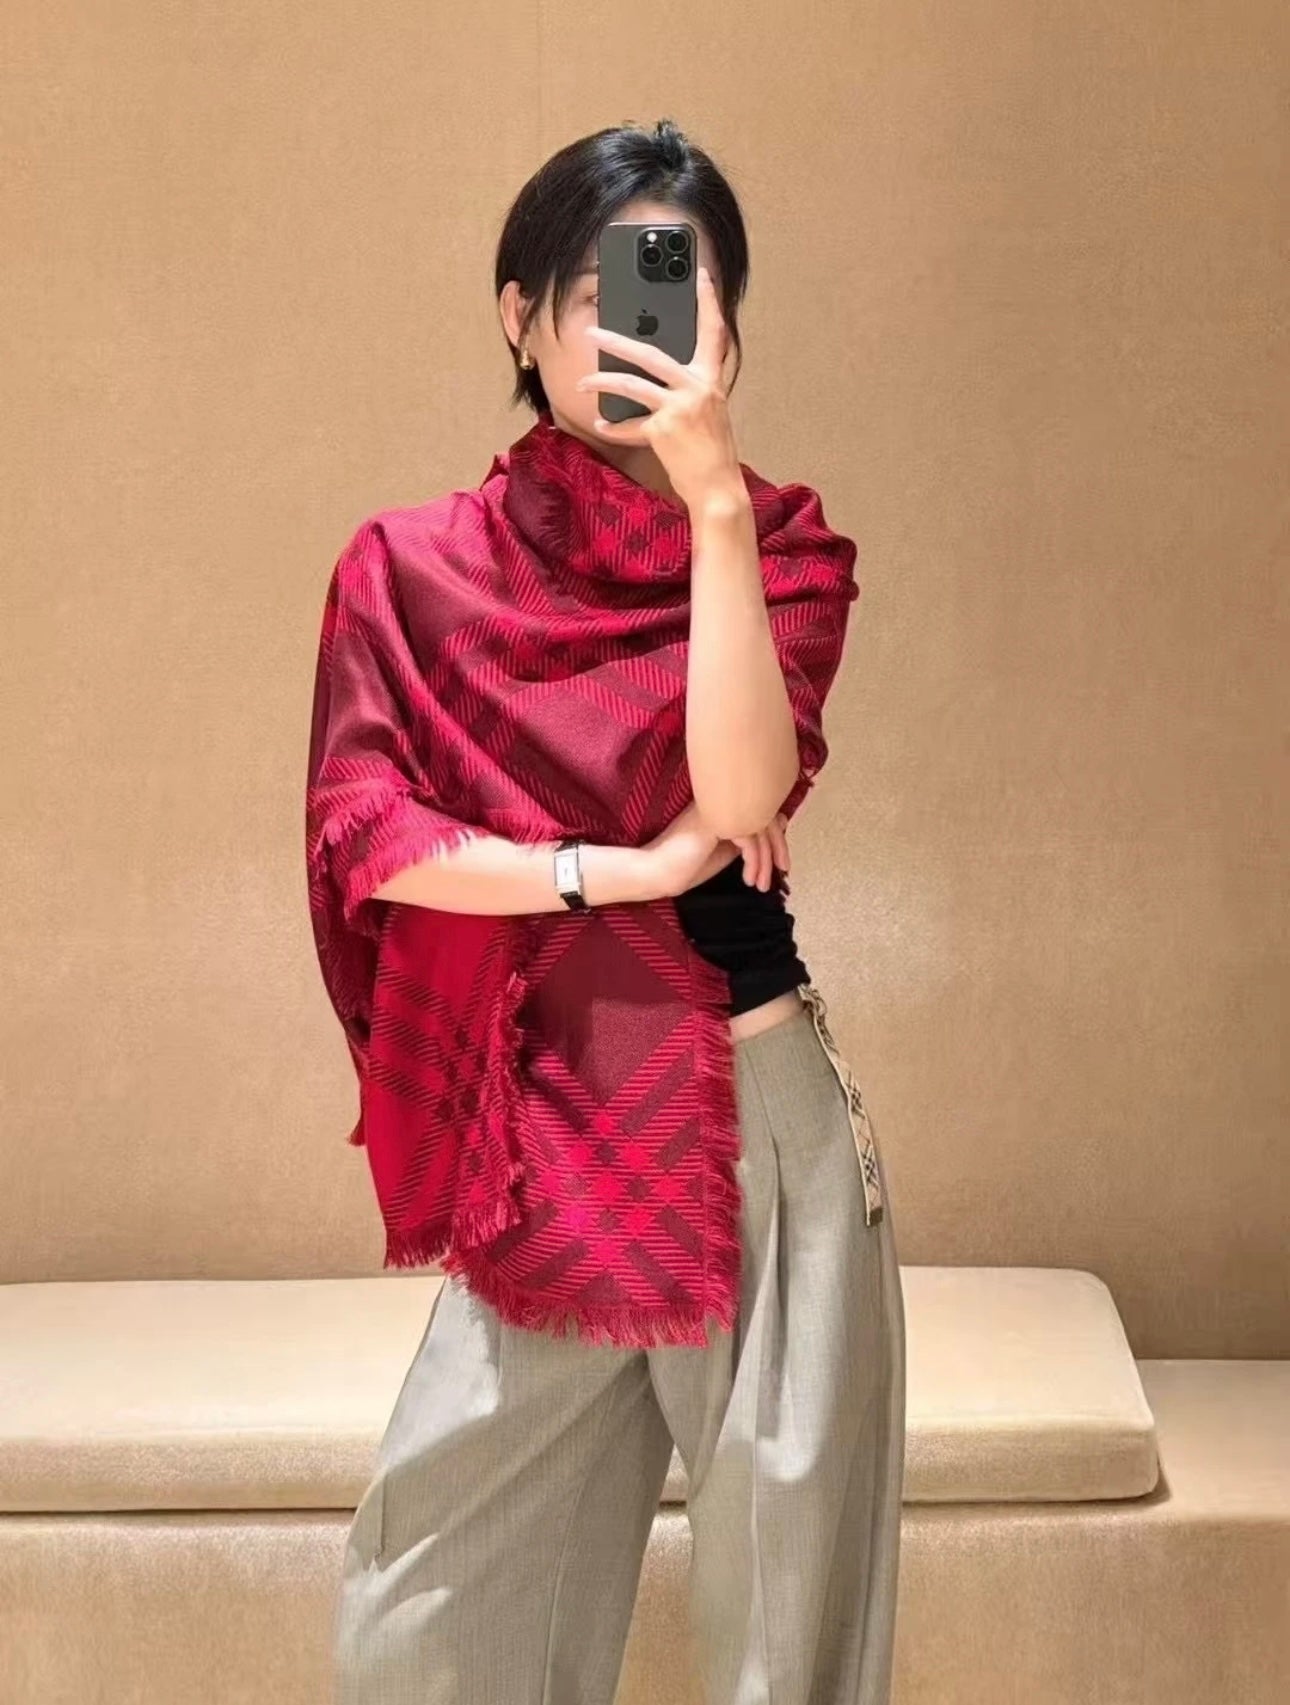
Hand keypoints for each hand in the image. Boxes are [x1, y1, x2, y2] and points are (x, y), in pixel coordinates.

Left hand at [574, 266, 741, 512]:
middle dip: (618, 341)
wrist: (717, 488)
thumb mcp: (708, 414)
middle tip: (594, 330)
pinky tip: (602, 424)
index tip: (702, 276)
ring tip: (584, 381)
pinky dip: (614, 427)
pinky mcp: (663, 431)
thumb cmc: (711, 453)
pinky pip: (630, 425)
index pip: (714, 334)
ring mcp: (679, 409)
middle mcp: (697, 389)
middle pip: (651, 354)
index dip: (708, 302)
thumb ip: (689, 391)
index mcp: (711, 381)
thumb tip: (656, 378)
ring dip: (603, 381)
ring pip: (632, 384)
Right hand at [642, 803, 790, 899]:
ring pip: (759, 828)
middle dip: (778, 845)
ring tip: (763, 884)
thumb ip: (748, 838)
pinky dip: (754, 863)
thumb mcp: (725, 852)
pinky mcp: (715, 823)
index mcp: (721, 805)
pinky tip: (748, 879)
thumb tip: (777, 825)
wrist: (656, 872)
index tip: (780, 860)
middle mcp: (720, 800)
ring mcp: (717, 809)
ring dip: (766, 860)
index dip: (775, 834)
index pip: (759, 810)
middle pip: (765, 814)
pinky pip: (749, 839)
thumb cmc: (686, 865)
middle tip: (784, 869)